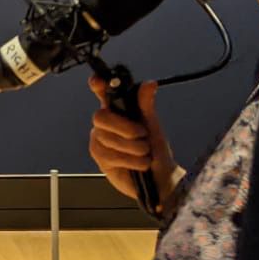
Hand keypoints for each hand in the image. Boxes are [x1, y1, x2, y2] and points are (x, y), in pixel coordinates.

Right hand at [87, 78, 174, 200]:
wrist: (161, 178)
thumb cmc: (156, 149)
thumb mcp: (153, 125)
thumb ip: (146, 105)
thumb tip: (150, 83)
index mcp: (117, 110)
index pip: (102, 93)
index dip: (97, 86)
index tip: (97, 81)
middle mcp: (104, 124)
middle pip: (100, 116)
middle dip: (124, 127)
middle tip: (142, 135)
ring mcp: (99, 141)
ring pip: (108, 138)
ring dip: (133, 147)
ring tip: (145, 153)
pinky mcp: (100, 159)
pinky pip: (111, 155)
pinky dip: (131, 160)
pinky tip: (140, 164)